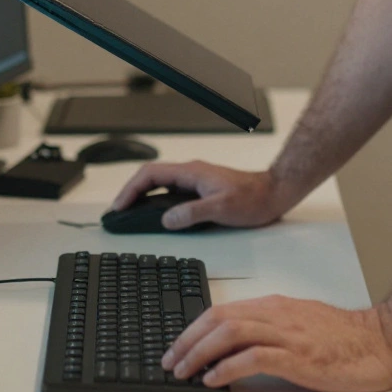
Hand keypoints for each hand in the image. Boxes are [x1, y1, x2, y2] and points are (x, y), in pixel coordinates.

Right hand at [110, 161, 288, 229]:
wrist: (273, 193)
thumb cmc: (253, 198)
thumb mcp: (221, 207)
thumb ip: (192, 213)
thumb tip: (166, 219)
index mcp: (191, 172)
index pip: (150, 175)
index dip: (130, 189)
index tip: (119, 206)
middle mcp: (190, 173)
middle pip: (150, 178)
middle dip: (130, 193)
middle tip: (118, 212)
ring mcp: (195, 180)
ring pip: (160, 185)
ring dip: (142, 197)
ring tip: (130, 214)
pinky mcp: (201, 189)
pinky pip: (171, 192)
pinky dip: (157, 202)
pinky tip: (155, 215)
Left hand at [161, 296, 391, 391]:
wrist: (382, 342)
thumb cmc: (345, 338)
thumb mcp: (301, 324)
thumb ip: (270, 328)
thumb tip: (234, 344)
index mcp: (275, 306)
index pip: (222, 310)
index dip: (193, 328)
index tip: (176, 346)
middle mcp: (277, 314)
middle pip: (219, 319)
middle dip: (187, 340)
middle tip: (170, 360)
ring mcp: (288, 334)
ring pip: (230, 333)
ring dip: (200, 353)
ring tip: (184, 371)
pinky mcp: (299, 356)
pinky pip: (254, 357)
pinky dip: (228, 367)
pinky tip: (214, 379)